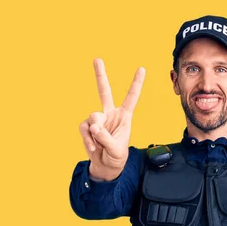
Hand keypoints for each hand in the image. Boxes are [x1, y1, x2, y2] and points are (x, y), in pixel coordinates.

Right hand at [79, 58, 145, 180]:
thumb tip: (93, 127)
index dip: (136, 83)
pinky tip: (93, 147)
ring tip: (100, 145)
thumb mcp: (116, 149)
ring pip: (93, 117)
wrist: (106, 166)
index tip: (142, 68)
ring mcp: (98, 119)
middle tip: (97, 59)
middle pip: (104, 91)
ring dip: (95, 134)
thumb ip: (105, 138)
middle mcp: (110, 114)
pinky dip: (88, 139)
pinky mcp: (87, 127)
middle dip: (100, 75)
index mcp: (124, 116)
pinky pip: (85, 128)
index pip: (131, 97)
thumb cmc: (116, 156)